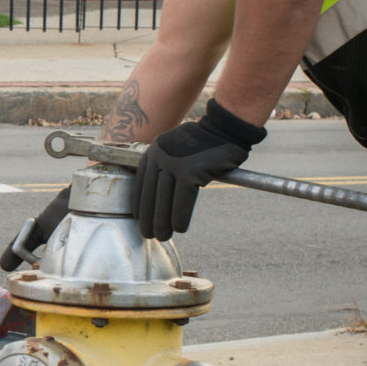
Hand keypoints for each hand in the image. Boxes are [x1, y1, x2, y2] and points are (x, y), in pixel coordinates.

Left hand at [135, 100, 265, 239]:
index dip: (141, 205)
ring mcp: (174, 162)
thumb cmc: (204, 144)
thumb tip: (158, 196)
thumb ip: (165, 166)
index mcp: (153, 151)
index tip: (141, 220)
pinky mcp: (190, 171)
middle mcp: (159, 156)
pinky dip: (180, 217)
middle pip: (150, 194)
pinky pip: (182, 201)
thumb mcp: (176, 149)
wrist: (225, 129)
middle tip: (149, 235)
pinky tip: (180, 229)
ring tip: (164, 236)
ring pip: (164, 200)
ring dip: (163, 222)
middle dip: (149, 218)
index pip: (141, 184)